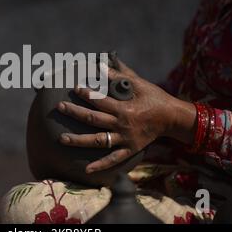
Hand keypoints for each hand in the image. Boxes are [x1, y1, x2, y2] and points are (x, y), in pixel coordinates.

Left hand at [57, 58, 196, 173]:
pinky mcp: (130, 150)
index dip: (87, 93)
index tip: (74, 87)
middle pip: (93, 119)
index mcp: (124, 108)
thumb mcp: (139, 83)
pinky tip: (86, 169)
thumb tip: (102, 62)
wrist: (172, 118)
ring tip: (61, 138)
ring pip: (98, 141)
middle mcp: (122, 125)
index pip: (101, 101)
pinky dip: (100, 165)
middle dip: (75, 113)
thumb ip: (120, 74)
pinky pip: (113, 159)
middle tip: (60, 106)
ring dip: (79, 140)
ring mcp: (125, 139)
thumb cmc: (155, 97)